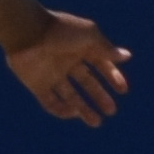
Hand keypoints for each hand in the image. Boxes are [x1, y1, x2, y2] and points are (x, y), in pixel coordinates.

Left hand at [2, 9, 130, 127]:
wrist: (27, 32)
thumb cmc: (60, 30)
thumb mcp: (89, 36)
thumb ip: (106, 49)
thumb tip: (126, 56)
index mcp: (80, 47)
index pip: (100, 64)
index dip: (112, 76)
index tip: (122, 90)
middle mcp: (67, 62)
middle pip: (86, 82)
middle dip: (99, 96)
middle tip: (111, 110)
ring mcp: (51, 74)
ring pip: (70, 96)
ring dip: (83, 109)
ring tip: (96, 122)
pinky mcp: (37, 85)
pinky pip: (50, 102)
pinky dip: (61, 110)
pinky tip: (74, 113)